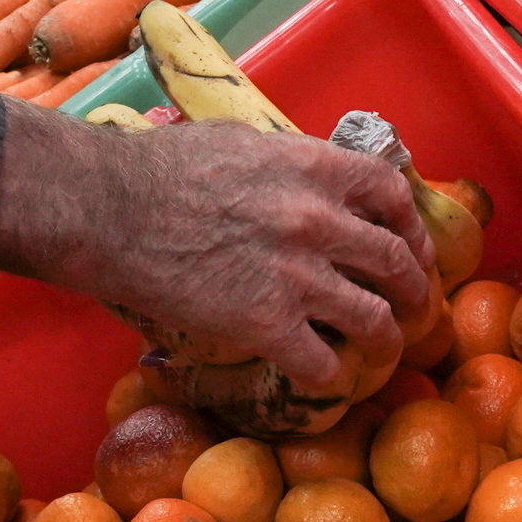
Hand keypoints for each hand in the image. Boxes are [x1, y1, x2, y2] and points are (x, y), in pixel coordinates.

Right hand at [0, 101, 432, 390]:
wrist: (107, 210)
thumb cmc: (156, 169)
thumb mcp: (240, 143)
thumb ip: (287, 162)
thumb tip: (309, 174)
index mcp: (315, 167)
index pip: (393, 194)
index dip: (411, 226)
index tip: (409, 247)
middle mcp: (319, 219)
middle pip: (395, 262)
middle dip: (413, 290)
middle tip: (413, 309)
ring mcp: (298, 275)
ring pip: (374, 319)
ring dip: (386, 340)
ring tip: (382, 352)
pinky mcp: (267, 324)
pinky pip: (323, 363)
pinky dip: (331, 376)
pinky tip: (324, 378)